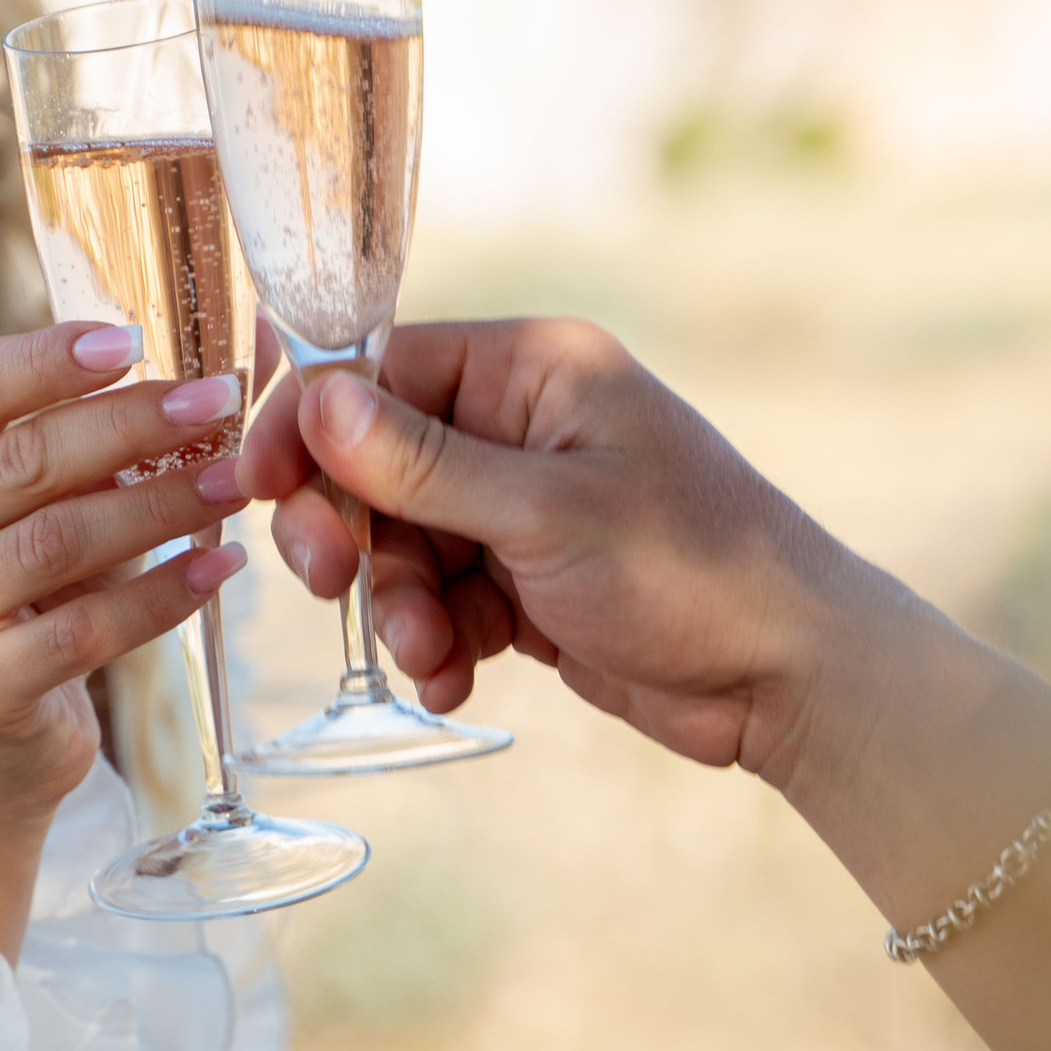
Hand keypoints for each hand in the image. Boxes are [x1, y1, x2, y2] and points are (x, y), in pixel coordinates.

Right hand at [0, 323, 244, 946]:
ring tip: (235, 482)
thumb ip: (83, 418)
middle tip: (218, 403)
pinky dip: (162, 596)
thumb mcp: (31, 489)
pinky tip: (219, 566)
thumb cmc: (22, 569)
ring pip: (56, 544)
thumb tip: (222, 346)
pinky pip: (82, 632)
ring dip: (160, 506)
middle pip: (22, 462)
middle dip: (133, 426)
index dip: (52, 360)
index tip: (135, 341)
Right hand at [241, 316, 1050, 1050]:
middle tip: (332, 583)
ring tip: (431, 656)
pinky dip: (435, 642)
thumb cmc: (693, 572)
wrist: (791, 678)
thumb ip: (423, 463)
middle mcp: (522, 422)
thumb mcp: (547, 514)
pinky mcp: (528, 578)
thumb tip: (316, 398)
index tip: (260, 491)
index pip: (377, 370)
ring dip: (396, 603)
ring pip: (399, 540)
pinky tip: (455, 681)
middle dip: (350, 531)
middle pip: (373, 460)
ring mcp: (523, 503)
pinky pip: (441, 597)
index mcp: (533, 369)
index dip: (309, 429)